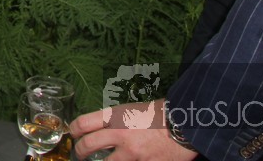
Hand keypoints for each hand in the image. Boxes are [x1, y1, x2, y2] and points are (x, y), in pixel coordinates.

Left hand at [70, 100, 195, 160]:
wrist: (188, 124)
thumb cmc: (162, 113)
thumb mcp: (133, 109)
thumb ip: (116, 120)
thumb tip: (102, 129)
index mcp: (116, 116)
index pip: (83, 123)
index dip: (74, 130)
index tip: (74, 133)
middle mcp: (121, 135)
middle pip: (88, 146)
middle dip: (80, 151)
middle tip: (79, 153)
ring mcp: (133, 154)